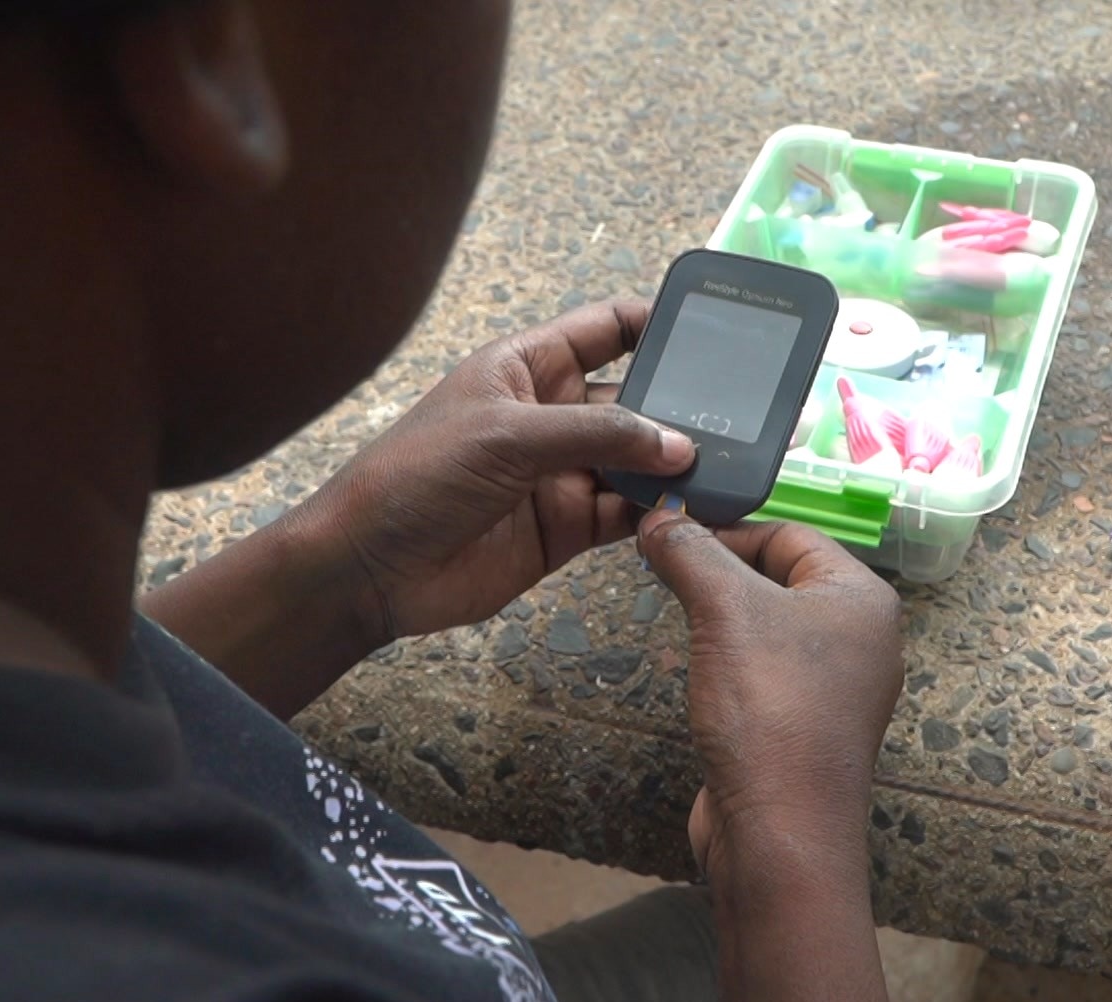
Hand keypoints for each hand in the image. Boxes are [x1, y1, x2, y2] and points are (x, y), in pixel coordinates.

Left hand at [299, 301, 693, 641]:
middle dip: (683, 405)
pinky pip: (628, 514)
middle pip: (636, 399)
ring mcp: (561, 473)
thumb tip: (677, 443)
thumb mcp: (507, 437)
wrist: (369, 568)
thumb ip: (597, 434)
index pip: (607, 328)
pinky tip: (697, 510)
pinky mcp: (567, 528)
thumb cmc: (417, 477)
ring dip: (678, 466)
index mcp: (527, 367)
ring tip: (731, 465)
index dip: (658, 323)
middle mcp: (551, 415)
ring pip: (639, 461)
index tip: (715, 328)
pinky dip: (661, 513)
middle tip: (741, 414)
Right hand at [634, 510, 902, 878]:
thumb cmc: (769, 711)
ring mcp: (836, 689)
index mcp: (862, 600)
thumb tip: (659, 517)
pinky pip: (763, 672)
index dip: (728, 530)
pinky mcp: (805, 727)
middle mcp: (861, 639)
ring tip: (678, 619)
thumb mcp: (725, 611)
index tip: (671, 538)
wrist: (778, 832)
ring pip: (768, 627)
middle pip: (779, 578)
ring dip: (720, 618)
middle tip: (666, 573)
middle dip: (720, 574)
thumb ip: (691, 554)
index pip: (790, 534)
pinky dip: (728, 663)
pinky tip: (699, 673)